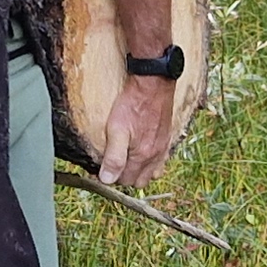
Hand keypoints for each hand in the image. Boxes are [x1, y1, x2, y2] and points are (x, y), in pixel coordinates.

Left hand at [96, 71, 179, 188]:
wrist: (153, 84)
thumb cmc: (132, 105)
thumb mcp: (116, 130)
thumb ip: (113, 157)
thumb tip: (107, 180)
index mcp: (143, 156)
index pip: (124, 181)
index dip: (110, 176)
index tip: (100, 167)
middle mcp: (155, 156)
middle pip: (138, 181)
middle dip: (124, 176)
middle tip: (112, 163)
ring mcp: (163, 149)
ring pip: (150, 174)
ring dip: (138, 172)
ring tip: (126, 160)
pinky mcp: (166, 140)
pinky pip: (159, 163)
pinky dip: (149, 164)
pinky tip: (140, 153)